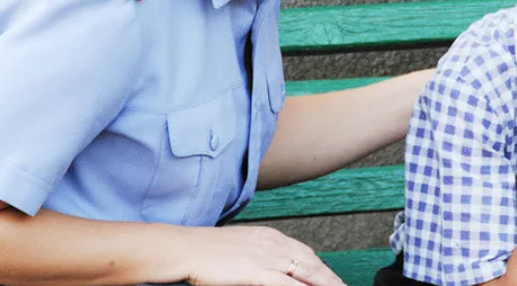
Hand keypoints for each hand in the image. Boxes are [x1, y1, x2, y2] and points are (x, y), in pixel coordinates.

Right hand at [172, 226, 346, 285]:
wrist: (184, 248)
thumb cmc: (205, 251)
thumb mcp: (239, 248)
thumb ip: (259, 257)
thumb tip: (269, 270)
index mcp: (270, 236)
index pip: (306, 253)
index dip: (322, 268)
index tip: (333, 279)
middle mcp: (273, 243)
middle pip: (312, 263)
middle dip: (332, 279)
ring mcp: (266, 256)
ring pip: (306, 273)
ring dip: (326, 284)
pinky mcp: (256, 270)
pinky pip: (287, 284)